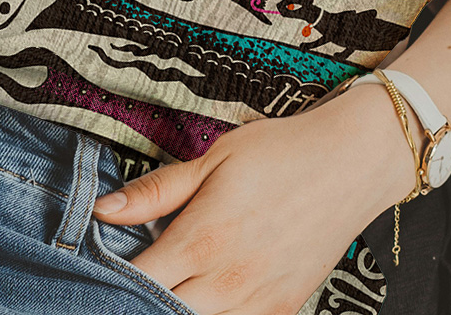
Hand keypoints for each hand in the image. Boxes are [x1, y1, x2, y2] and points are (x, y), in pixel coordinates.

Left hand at [92, 83, 419, 314]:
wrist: (353, 161)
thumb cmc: (283, 151)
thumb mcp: (216, 157)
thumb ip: (158, 190)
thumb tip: (103, 210)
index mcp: (203, 238)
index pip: (136, 280)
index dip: (108, 277)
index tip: (97, 266)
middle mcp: (228, 280)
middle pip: (160, 311)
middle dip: (138, 298)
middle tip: (134, 277)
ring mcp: (257, 301)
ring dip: (176, 306)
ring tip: (173, 280)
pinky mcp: (282, 309)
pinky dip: (216, 313)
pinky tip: (208, 291)